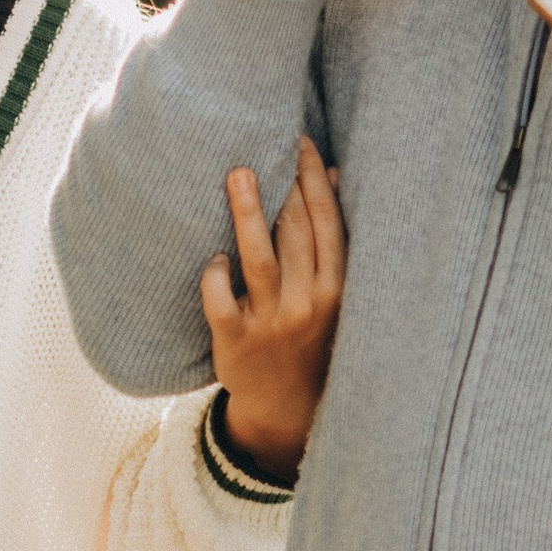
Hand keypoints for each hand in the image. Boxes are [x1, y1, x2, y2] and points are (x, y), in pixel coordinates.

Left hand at [202, 137, 345, 477]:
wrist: (286, 407)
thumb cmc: (310, 336)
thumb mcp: (332, 293)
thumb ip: (331, 242)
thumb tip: (332, 175)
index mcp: (336, 288)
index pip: (329, 224)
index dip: (316, 181)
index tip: (304, 144)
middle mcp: (308, 303)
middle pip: (296, 233)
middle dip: (284, 186)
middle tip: (267, 143)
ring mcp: (272, 322)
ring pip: (259, 258)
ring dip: (248, 213)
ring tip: (237, 175)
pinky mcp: (236, 340)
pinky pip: (221, 300)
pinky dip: (216, 275)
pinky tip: (215, 257)